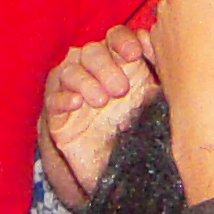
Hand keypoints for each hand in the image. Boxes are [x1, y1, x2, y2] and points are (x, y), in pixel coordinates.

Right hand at [39, 30, 158, 207]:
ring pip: (69, 70)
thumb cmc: (143, 133)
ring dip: (85, 81)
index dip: (122, 40)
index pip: (115, 37)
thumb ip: (160, 73)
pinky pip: (52, 99)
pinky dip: (63, 97)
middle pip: (91, 51)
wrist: (124, 176)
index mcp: (120, 65)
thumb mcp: (157, 102)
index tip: (134, 55)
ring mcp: (74, 94)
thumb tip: (158, 41)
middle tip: (121, 90)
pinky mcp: (58, 118)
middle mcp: (95, 74)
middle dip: (105, 65)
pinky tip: (77, 103)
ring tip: (101, 101)